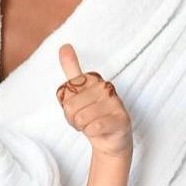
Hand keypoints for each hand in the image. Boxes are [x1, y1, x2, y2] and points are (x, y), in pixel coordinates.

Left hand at [56, 44, 131, 159]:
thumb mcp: (79, 92)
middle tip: (84, 121)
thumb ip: (72, 69)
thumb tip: (64, 45)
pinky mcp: (122, 119)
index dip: (67, 105)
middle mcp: (106, 88)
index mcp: (95, 80)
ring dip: (82, 127)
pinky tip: (99, 132)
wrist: (110, 140)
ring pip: (82, 117)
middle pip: (71, 106)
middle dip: (73, 119)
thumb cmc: (93, 115)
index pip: (68, 90)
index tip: (77, 108)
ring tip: (92, 125)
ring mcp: (116, 103)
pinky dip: (92, 132)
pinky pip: (94, 127)